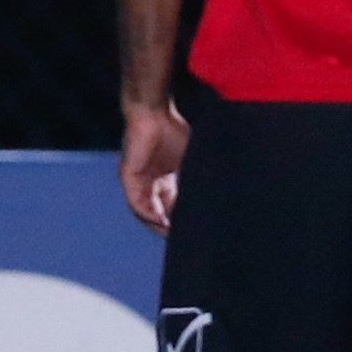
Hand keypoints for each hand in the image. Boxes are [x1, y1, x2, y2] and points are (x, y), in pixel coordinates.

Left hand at [120, 98, 187, 233]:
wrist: (153, 111)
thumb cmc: (172, 129)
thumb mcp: (190, 158)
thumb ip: (197, 174)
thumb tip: (223, 189)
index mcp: (162, 179)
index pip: (170, 206)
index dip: (180, 219)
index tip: (194, 230)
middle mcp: (148, 183)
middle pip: (157, 212)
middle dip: (168, 227)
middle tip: (183, 240)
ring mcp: (137, 181)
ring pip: (145, 211)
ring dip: (157, 224)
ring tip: (171, 235)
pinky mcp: (129, 177)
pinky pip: (136, 202)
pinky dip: (148, 213)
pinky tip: (160, 221)